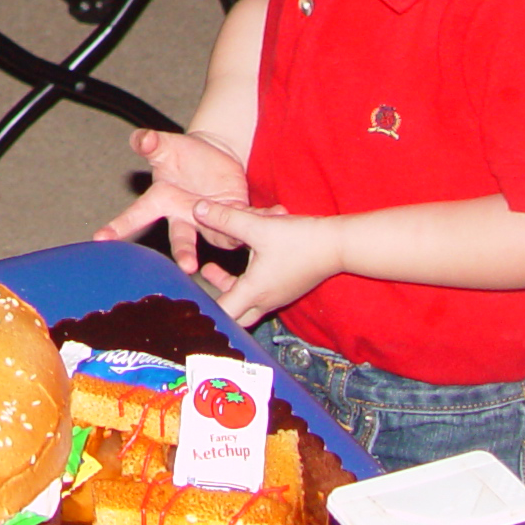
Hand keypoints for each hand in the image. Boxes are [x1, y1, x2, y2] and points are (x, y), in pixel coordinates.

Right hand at [93, 127, 251, 272]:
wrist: (211, 155)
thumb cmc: (181, 153)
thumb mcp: (164, 144)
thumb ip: (149, 142)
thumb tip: (138, 138)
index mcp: (162, 202)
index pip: (136, 216)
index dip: (117, 228)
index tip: (100, 240)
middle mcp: (184, 217)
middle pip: (181, 239)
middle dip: (184, 253)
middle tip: (188, 266)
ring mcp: (210, 221)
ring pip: (217, 236)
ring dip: (226, 236)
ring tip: (236, 234)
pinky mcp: (234, 215)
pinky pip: (248, 222)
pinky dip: (262, 219)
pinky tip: (276, 214)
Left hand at [186, 199, 338, 328]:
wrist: (337, 245)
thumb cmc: (300, 239)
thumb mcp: (257, 226)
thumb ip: (225, 218)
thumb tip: (196, 210)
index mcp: (255, 291)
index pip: (223, 313)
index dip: (203, 310)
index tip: (187, 303)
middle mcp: (266, 300)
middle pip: (233, 314)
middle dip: (213, 302)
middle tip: (197, 289)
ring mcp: (277, 296)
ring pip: (245, 303)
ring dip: (227, 288)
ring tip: (211, 269)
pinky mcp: (285, 288)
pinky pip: (258, 294)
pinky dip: (244, 283)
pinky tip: (242, 260)